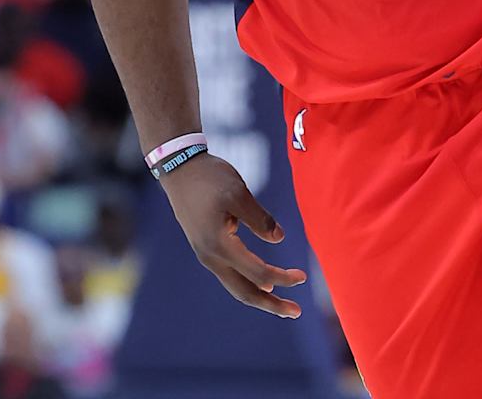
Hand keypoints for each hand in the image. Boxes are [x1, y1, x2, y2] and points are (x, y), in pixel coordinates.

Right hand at [162, 154, 306, 317]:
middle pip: (244, 292)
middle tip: (297, 312)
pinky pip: (230, 274)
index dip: (282, 278)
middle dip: (271, 304)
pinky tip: (262, 282)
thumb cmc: (209, 177)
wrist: (178, 168)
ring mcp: (206, 254)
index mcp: (219, 245)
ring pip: (236, 286)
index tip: (303, 277)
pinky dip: (248, 282)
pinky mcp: (206, 248)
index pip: (257, 273)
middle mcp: (211, 257)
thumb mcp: (238, 192)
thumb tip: (280, 239)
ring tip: (282, 304)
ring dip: (260, 296)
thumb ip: (260, 218)